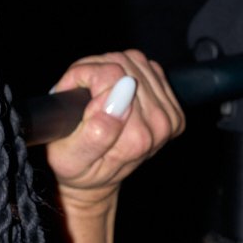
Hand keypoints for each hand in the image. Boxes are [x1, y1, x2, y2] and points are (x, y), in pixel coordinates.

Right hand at [46, 50, 184, 210]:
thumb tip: (122, 92)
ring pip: (136, 61)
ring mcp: (168, 116)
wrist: (96, 180)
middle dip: (94, 70)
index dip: (82, 75)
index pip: (110, 74)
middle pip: (124, 64)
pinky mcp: (172, 109)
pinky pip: (148, 68)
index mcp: (135, 138)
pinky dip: (127, 71)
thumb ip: (96, 128)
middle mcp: (158, 126)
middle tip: (80, 93)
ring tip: (94, 91)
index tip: (71, 92)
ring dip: (110, 68)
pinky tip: (114, 90)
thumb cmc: (77, 169)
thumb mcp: (70, 157)